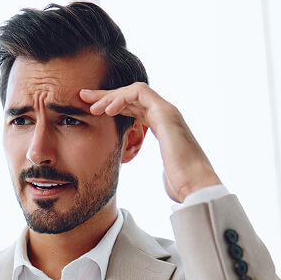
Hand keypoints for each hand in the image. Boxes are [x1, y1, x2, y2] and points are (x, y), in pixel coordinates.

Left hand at [80, 83, 220, 202]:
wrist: (198, 188)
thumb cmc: (182, 185)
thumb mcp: (162, 172)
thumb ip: (157, 167)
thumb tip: (152, 178)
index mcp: (162, 128)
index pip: (133, 109)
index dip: (111, 106)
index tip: (90, 110)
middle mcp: (166, 116)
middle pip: (131, 97)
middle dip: (106, 95)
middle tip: (83, 97)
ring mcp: (168, 113)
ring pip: (134, 91)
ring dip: (111, 96)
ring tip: (93, 107)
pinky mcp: (167, 114)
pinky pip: (140, 94)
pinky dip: (122, 98)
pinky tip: (107, 110)